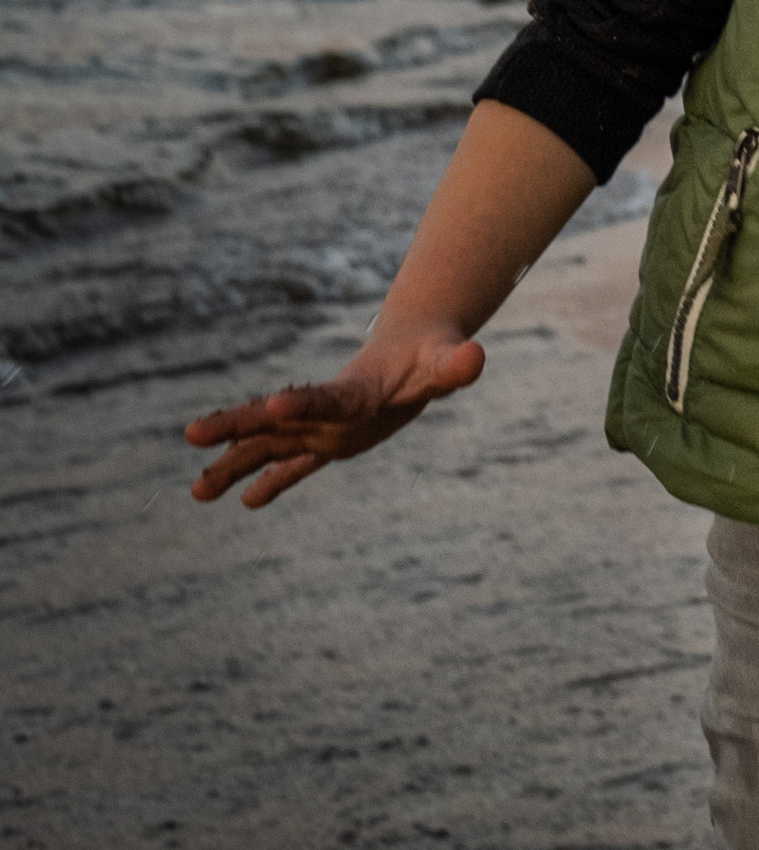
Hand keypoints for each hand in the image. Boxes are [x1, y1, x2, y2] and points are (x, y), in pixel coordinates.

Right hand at [185, 321, 486, 508]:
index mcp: (355, 391)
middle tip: (192, 433)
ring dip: (235, 466)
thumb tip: (475, 359)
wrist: (417, 348)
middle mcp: (328, 410)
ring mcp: (324, 427)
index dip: (302, 404)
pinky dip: (272, 482)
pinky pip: (294, 466)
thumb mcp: (447, 361)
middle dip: (235, 426)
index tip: (272, 407)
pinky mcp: (329, 442)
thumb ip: (456, 363)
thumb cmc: (433, 354)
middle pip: (275, 420)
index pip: (325, 398)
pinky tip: (246, 501)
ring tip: (197, 493)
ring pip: (270, 448)